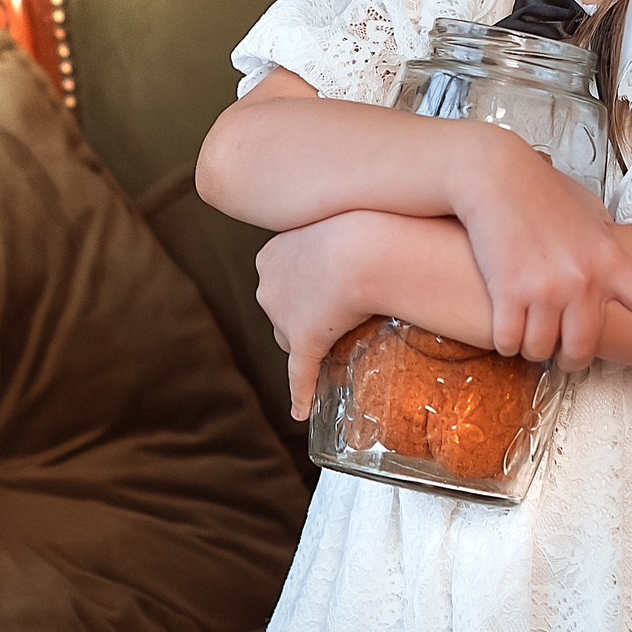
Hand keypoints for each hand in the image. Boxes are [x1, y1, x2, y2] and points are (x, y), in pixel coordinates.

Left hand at [255, 211, 383, 420]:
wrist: (365, 249)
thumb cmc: (359, 225)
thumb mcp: (333, 221)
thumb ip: (330, 237)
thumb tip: (347, 243)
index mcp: (268, 255)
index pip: (279, 279)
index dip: (304, 285)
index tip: (327, 281)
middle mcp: (266, 287)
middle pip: (281, 311)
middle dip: (303, 313)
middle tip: (337, 305)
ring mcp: (283, 318)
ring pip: (291, 338)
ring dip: (309, 342)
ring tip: (340, 334)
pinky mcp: (304, 342)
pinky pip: (299, 375)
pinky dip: (299, 394)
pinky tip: (300, 410)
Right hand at [455, 129, 631, 373]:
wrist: (496, 175)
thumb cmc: (541, 191)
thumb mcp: (589, 214)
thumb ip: (606, 245)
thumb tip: (618, 262)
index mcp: (611, 259)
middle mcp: (584, 278)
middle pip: (583, 348)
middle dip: (571, 358)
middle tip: (563, 353)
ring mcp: (546, 288)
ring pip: (542, 350)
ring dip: (532, 347)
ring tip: (527, 330)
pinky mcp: (509, 292)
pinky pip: (510, 342)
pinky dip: (506, 341)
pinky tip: (505, 324)